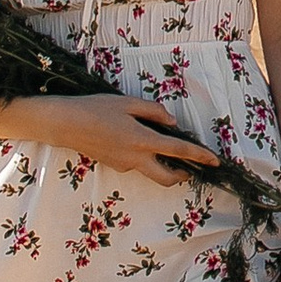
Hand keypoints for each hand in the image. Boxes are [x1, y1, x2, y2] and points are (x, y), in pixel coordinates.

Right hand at [0, 94, 218, 186]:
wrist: (65, 124)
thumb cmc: (96, 109)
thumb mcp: (128, 103)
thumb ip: (154, 112)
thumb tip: (172, 122)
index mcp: (142, 140)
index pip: (179, 151)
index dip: (199, 156)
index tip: (215, 161)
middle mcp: (135, 158)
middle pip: (166, 178)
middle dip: (182, 176)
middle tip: (191, 167)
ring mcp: (124, 165)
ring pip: (150, 171)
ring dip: (162, 165)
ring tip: (164, 146)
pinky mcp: (114, 166)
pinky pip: (135, 164)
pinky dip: (144, 157)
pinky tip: (137, 140)